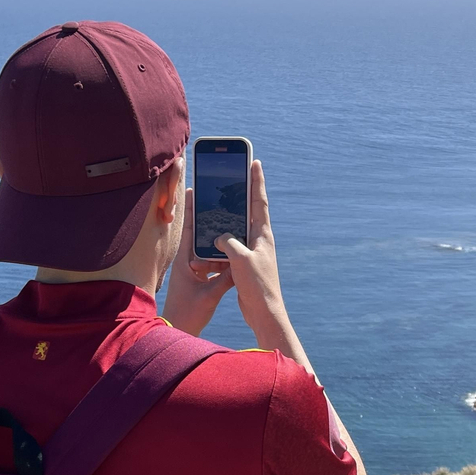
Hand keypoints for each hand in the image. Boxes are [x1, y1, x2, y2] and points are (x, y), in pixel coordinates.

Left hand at [161, 187, 234, 335]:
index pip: (187, 229)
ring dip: (218, 248)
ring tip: (231, 237)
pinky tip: (232, 262)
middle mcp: (186, 263)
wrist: (177, 331)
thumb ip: (226, 279)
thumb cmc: (188, 314)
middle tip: (219, 206)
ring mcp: (191, 272)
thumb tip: (240, 264)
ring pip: (207, 253)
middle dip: (208, 223)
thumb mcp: (210, 295)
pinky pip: (210, 266)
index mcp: (184, 262)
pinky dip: (220, 263)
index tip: (193, 190)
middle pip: (198, 237)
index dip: (190, 209)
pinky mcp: (196, 281)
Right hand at [213, 159, 286, 337]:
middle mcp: (259, 241)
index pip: (258, 201)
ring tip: (218, 202)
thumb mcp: (241, 260)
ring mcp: (252, 251)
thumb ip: (229, 243)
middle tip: (234, 174)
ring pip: (237, 228)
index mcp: (262, 235)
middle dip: (242, 192)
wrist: (263, 312)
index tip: (255, 162)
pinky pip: (231, 246)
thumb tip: (219, 237)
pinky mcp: (244, 263)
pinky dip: (221, 240)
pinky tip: (212, 237)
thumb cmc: (257, 286)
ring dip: (228, 217)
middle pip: (248, 210)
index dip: (256, 181)